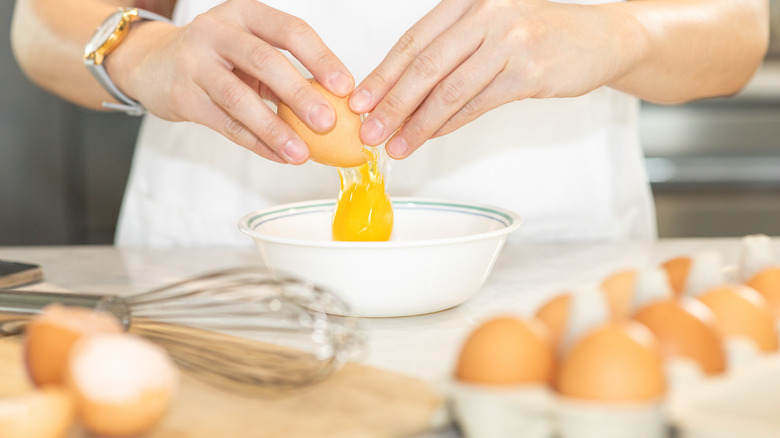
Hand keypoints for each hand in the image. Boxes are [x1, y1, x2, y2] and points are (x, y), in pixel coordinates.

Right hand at [107, 0, 353, 163]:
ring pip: (240, 99)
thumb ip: (284, 72)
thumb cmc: (216, 57)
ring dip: (275, 128)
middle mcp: (218, 32)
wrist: (152, 63)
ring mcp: (195, 63)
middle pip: (265, 62)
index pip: (290, 30)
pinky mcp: (183, 96)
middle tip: (328, 122)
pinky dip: (255, 143)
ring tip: (302, 153)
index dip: (321, 58)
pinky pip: (225, 124)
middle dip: (300, 93)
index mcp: (245, 14)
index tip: (346, 87)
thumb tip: (334, 106)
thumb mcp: (249, 50)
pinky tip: (279, 156)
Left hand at [349, 0, 630, 158]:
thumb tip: (402, 95)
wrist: (600, 38)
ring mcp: (509, 41)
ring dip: (417, 123)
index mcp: (467, 1)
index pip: (413, 41)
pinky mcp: (528, 71)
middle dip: (391, 104)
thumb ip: (449, 54)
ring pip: (449, 90)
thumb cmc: (539, 34)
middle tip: (369, 131)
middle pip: (425, 66)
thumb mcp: (489, 30)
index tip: (358, 102)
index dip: (382, 75)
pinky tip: (430, 137)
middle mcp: (486, 14)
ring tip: (396, 145)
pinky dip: (449, 124)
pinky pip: (477, 104)